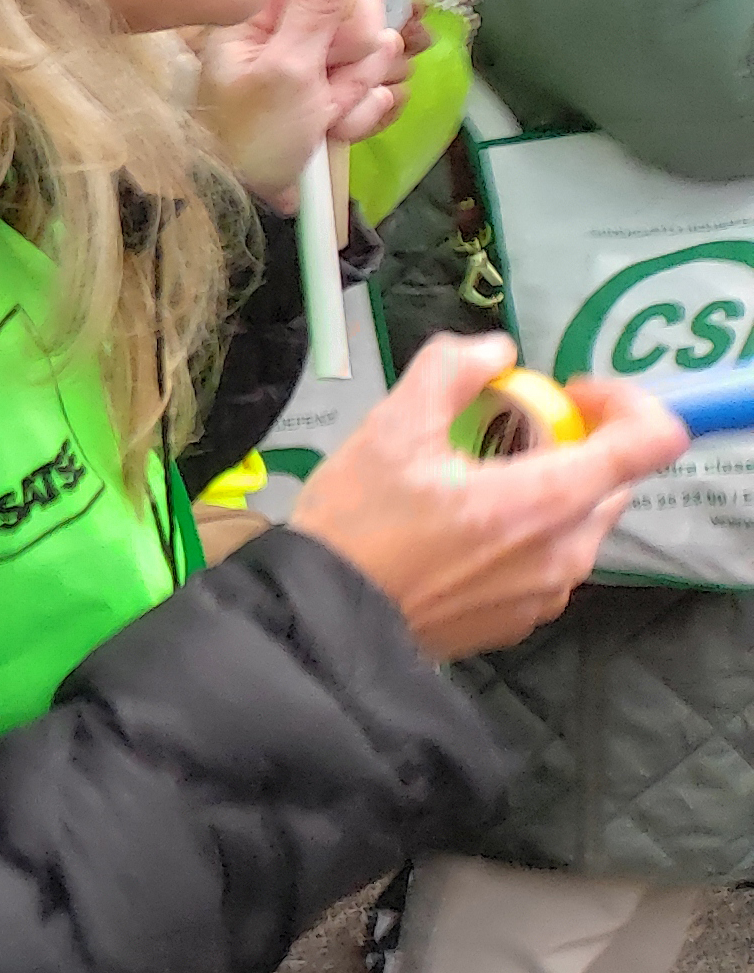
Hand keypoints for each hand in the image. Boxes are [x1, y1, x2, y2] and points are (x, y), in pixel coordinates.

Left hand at [194, 0, 412, 211]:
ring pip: (376, 43)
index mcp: (260, 1)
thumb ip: (313, 4)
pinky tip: (329, 133)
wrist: (251, 202)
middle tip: (320, 78)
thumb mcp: (283, 70)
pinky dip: (359, 112)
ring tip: (317, 116)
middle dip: (353, 41)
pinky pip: (377, 84)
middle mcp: (290, 18)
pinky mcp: (337, 87)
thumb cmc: (248, 137)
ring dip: (354, 86)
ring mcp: (317, 54)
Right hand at [289, 334, 687, 659]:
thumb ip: (450, 371)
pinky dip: (522, 536)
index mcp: (549, 499)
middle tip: (498, 435)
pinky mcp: (521, 621)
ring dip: (543, 491)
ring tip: (469, 486)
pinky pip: (547, 562)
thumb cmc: (357, 528)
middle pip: (610, 479)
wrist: (320, 621)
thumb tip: (493, 351)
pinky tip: (457, 535)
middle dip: (569, 445)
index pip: (652, 440)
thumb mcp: (391, 429)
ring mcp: (548, 593)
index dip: (624, 402)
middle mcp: (567, 551)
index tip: (567, 393)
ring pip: (577, 521)